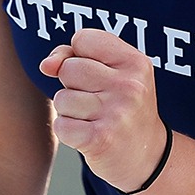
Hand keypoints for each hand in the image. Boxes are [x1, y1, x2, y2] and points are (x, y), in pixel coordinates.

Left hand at [39, 28, 167, 192]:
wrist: (148, 155)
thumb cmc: (122, 108)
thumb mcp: (113, 74)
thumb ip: (74, 57)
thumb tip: (46, 65)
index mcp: (136, 62)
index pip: (83, 39)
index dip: (80, 56)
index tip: (98, 74)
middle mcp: (130, 85)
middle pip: (69, 68)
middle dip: (73, 85)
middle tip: (97, 100)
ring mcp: (116, 112)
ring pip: (62, 98)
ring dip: (70, 111)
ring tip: (94, 119)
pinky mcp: (100, 139)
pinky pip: (60, 125)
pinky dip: (68, 132)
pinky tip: (89, 136)